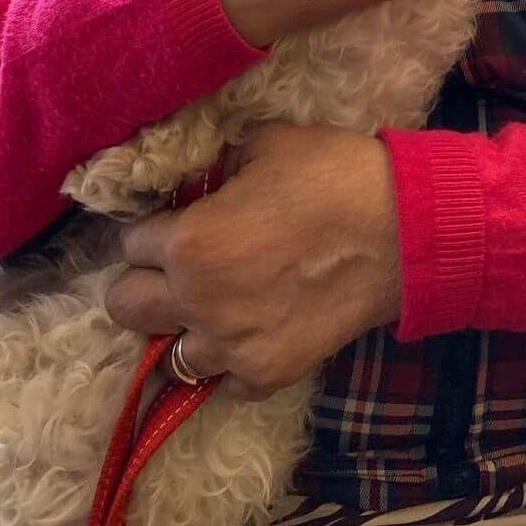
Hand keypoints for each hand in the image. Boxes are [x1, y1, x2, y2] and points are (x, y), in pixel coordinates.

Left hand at [105, 124, 400, 398]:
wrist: (401, 229)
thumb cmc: (330, 174)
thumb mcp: (262, 144)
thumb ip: (214, 167)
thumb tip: (194, 179)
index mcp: (187, 243)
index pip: (130, 243)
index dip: (153, 226)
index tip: (175, 220)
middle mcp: (197, 303)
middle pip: (124, 307)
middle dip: (143, 281)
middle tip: (178, 265)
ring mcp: (232, 348)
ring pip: (170, 355)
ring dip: (185, 327)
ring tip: (215, 303)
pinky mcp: (269, 375)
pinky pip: (224, 381)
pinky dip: (232, 360)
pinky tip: (253, 328)